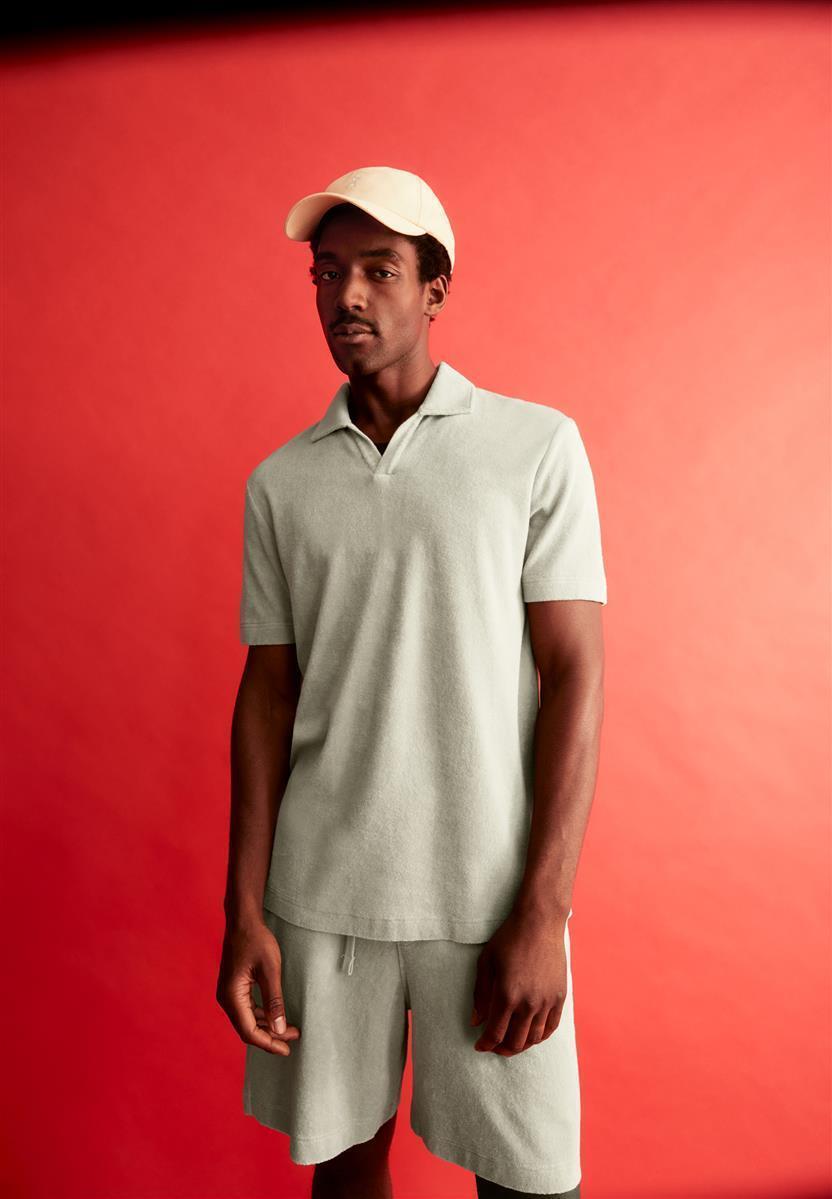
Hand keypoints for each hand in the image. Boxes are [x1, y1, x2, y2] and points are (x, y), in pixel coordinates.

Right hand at [216, 916, 301, 1055]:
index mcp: (232, 996)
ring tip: (289, 1029)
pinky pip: (247, 1009)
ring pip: (247, 1020)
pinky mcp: (234, 987)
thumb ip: (274, 1001)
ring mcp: (228, 993)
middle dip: (270, 1037)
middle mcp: (226, 998)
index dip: (269, 1043)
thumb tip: (279, 1029)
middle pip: (247, 1029)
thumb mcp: (271, 970)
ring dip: (267, 1027)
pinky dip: (261, 1016)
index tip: (287, 1049)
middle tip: (293, 1039)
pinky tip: (276, 1016)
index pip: (249, 1031)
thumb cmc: (257, 941)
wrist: (243, 920)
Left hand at [469, 908, 568, 1055]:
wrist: (540, 923)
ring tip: (511, 1042)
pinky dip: (540, 1036)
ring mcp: (546, 1001)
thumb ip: (480, 994)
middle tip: (494, 1046)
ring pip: (534, 1038)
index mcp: (507, 995)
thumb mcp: (486, 962)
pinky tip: (531, 1035)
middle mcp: (528, 1003)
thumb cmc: (509, 939)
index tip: (479, 1045)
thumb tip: (476, 1021)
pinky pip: (551, 1027)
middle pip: (515, 1042)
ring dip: (521, 1046)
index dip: (485, 1044)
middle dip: (501, 1049)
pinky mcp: (559, 997)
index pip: (495, 1033)